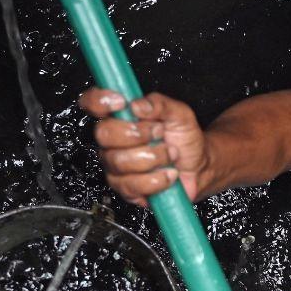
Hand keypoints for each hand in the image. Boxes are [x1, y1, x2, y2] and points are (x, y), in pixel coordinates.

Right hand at [79, 88, 209, 205]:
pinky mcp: (126, 189)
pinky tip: (168, 173)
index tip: (122, 102)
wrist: (198, 168)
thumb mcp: (180, 114)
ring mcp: (116, 166)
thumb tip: (138, 104)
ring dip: (153, 157)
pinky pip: (132, 185)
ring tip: (169, 154)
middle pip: (103, 133)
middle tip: (159, 133)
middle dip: (137, 133)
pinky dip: (157, 179)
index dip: (99, 101)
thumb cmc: (184, 141)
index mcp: (121, 118)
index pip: (92, 103)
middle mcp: (114, 141)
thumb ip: (160, 104)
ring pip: (119, 161)